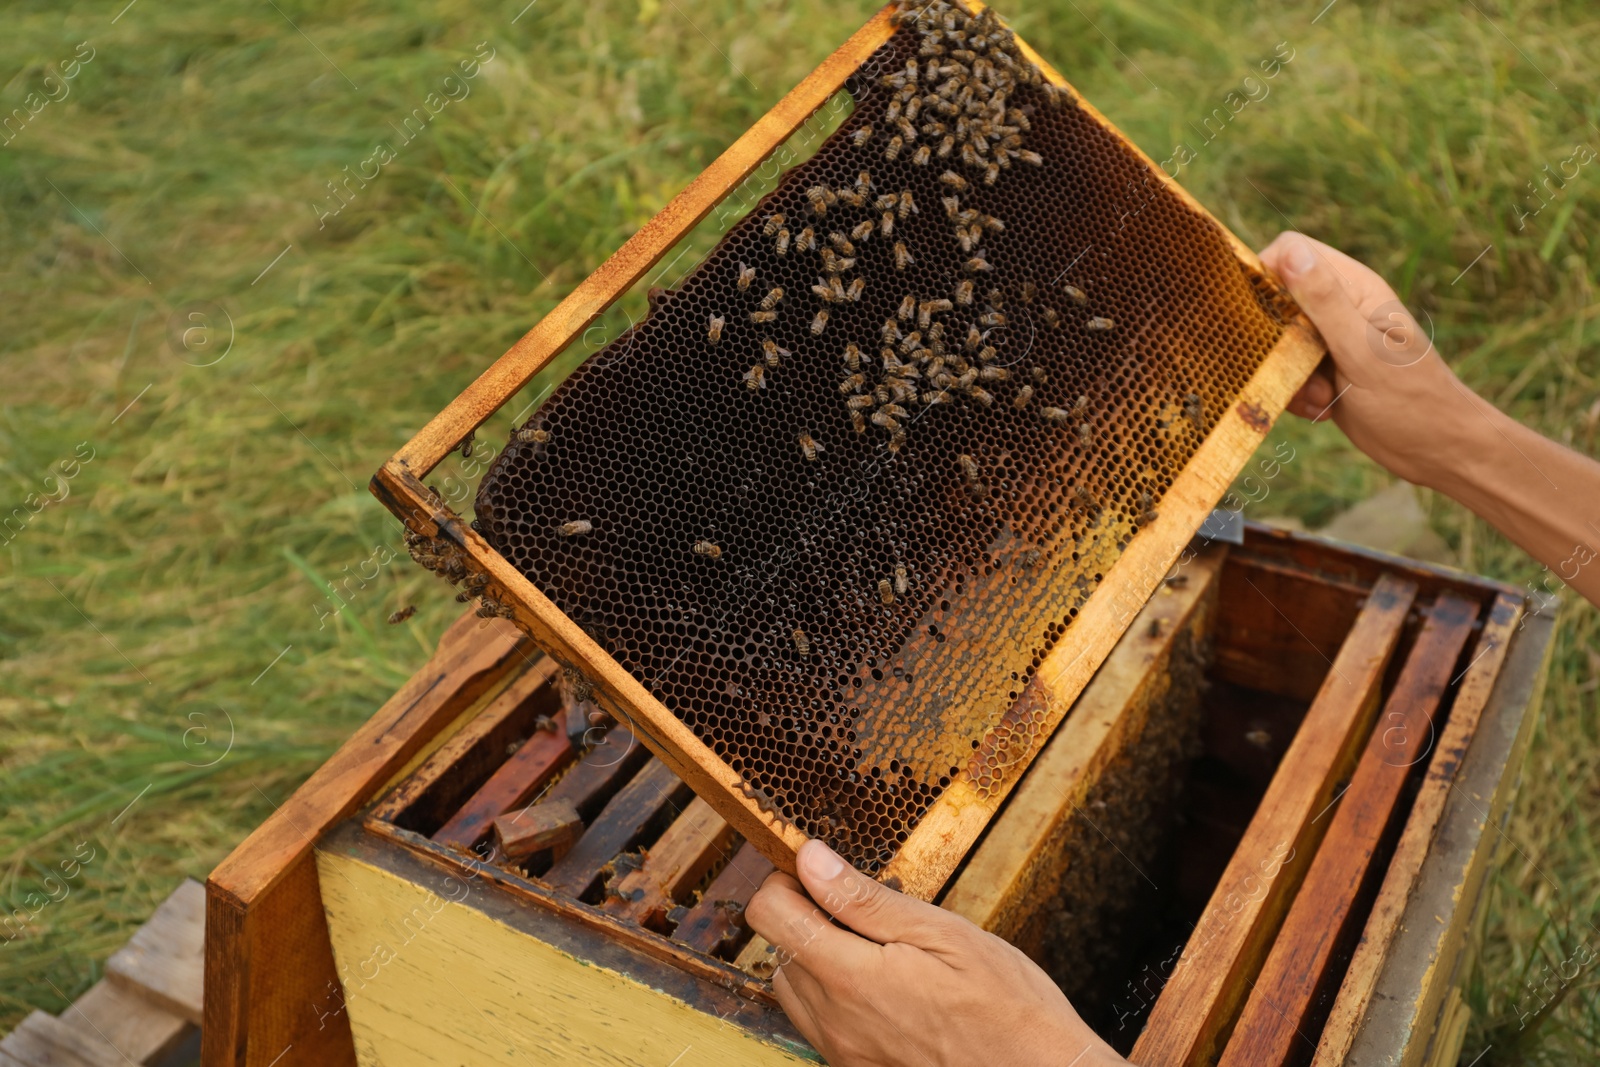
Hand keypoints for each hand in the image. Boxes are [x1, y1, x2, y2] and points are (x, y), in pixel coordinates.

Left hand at [745, 839, 1123, 1066]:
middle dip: (805, 917)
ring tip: (875, 946)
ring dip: (816, 958)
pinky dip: (833, 995)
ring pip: (793, 988)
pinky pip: (818, 1023)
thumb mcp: (942, 932)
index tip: (817, 869)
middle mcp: (835, 1021)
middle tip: (861, 907)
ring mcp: (843, 1052)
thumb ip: (865, 899)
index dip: (787, 879)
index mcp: (851, 977)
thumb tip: (811, 860)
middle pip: (777, 949)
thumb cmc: (1006, 1005)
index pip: (769, 913)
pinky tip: (881, 984)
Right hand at [1260, 231, 1492, 490]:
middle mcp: (1340, 308)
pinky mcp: (1324, 371)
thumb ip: (1324, 302)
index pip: (1292, 251)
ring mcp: (1331, 340)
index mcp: (1354, 289)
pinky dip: (1296, 394)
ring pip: (1277, 341)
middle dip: (1274, 338)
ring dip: (1286, 373)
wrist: (1439, 450)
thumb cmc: (1412, 401)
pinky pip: (1287, 372)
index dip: (1266, 276)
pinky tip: (1323, 409)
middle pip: (1276, 300)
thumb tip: (1290, 253)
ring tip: (1321, 396)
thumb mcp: (1361, 351)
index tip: (1260, 316)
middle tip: (1299, 368)